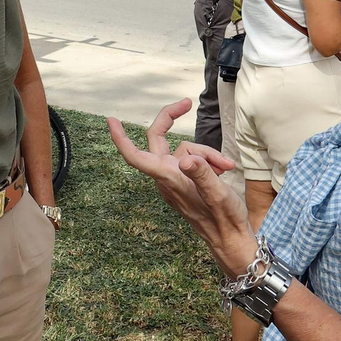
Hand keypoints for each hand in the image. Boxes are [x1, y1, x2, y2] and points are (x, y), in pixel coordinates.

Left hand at [107, 99, 254, 276]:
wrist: (230, 238)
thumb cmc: (223, 219)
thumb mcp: (218, 194)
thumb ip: (203, 174)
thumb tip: (187, 158)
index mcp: (169, 179)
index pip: (136, 157)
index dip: (121, 139)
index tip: (111, 120)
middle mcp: (167, 178)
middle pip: (159, 140)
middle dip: (171, 120)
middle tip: (187, 102)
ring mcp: (175, 179)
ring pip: (185, 149)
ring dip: (207, 153)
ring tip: (226, 166)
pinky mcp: (185, 181)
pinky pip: (192, 160)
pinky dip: (208, 161)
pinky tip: (223, 170)